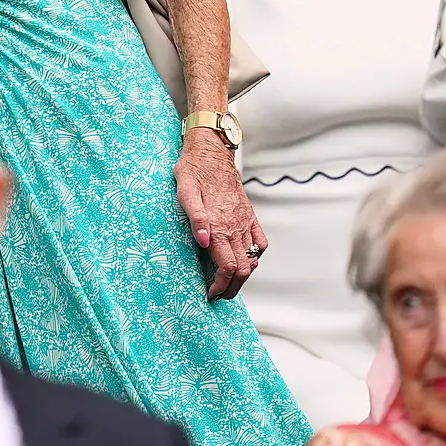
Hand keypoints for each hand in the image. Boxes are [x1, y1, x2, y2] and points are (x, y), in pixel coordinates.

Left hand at [175, 128, 266, 300]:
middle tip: (217, 294)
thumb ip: (194, 217)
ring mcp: (245, 221)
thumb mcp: (185, 190)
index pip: (227, 268)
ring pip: (253, 259)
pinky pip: (261, 242)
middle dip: (231, 287)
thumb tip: (203, 243)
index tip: (209, 293)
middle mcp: (236, 226)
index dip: (219, 286)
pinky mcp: (250, 215)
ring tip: (226, 281)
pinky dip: (256, 256)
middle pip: (243, 270)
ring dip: (243, 275)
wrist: (211, 151)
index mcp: (219, 225)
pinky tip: (243, 258)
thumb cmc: (193, 170)